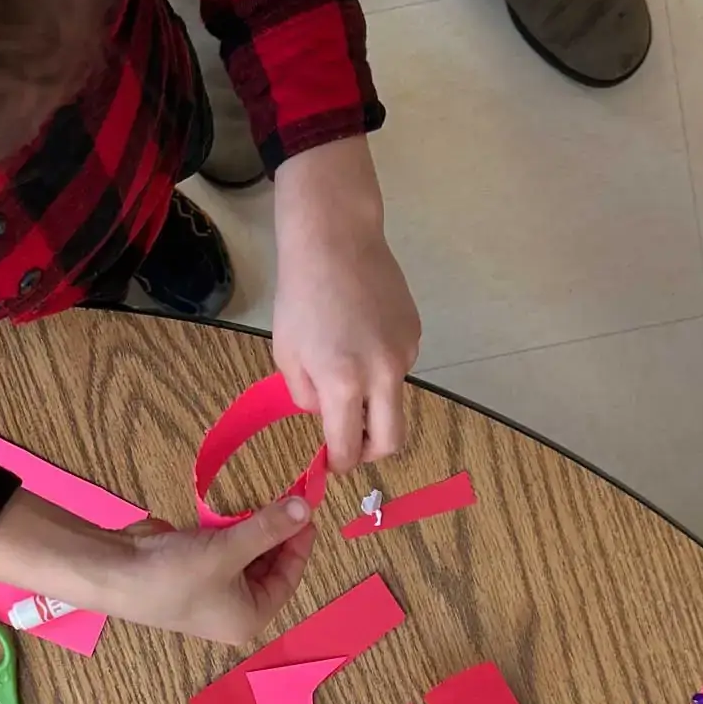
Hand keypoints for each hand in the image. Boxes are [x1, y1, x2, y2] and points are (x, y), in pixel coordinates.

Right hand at [0, 491, 315, 643]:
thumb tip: (306, 508)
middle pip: (269, 568)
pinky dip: (230, 531)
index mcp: (249, 618)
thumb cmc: (176, 573)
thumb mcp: (229, 550)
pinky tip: (233, 511)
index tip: (307, 508)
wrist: (112, 572)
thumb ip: (270, 529)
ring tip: (264, 500)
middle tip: (288, 497)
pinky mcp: (192, 571)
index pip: (289, 578)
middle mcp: (234, 610)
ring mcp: (211, 591)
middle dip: (276, 534)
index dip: (299, 543)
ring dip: (253, 529)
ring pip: (246, 556)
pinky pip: (223, 550)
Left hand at [272, 135, 420, 471]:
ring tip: (347, 363)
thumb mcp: (287, 353)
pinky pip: (399, 368)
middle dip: (371, 453)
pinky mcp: (415, 333)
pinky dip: (381, 369)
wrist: (336, 240)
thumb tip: (328, 414)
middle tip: (353, 444)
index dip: (338, 463)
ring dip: (374, 402)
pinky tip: (362, 337)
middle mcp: (382, 374)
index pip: (348, 447)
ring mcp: (405, 353)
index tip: (331, 463)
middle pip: (393, 441)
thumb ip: (308, 396)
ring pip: (395, 400)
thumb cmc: (300, 296)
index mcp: (344, 382)